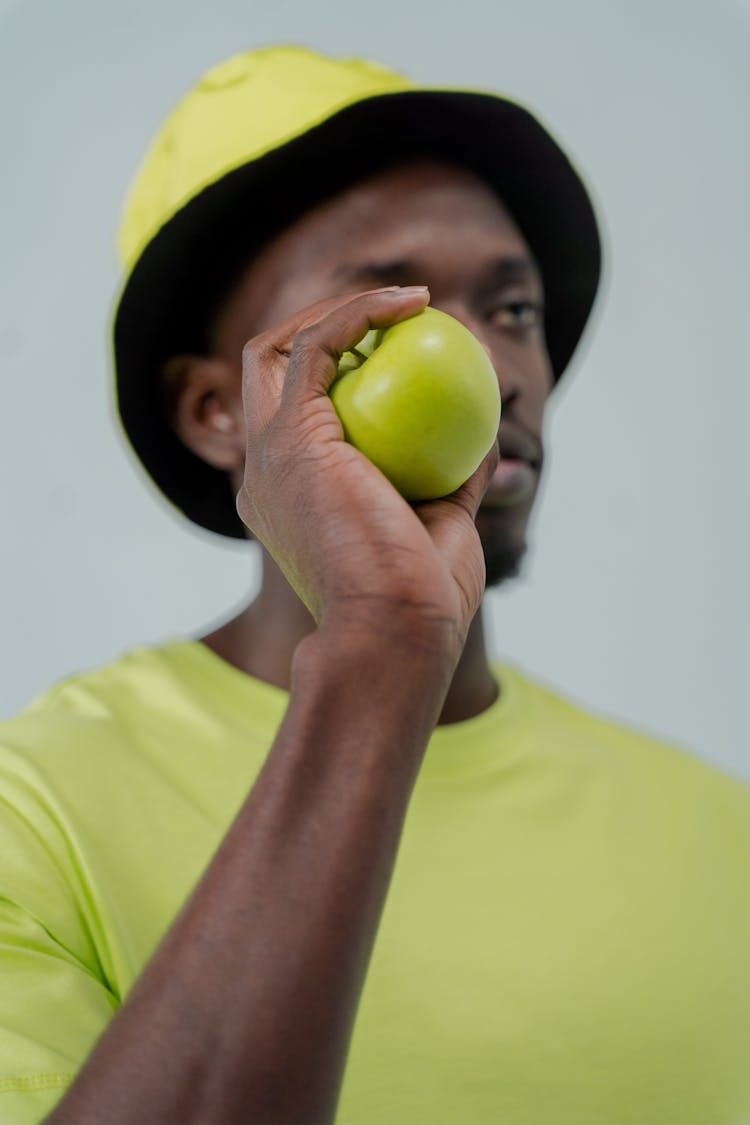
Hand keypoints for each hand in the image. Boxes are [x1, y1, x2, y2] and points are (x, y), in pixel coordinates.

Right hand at [237, 287, 498, 657]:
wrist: (399, 630)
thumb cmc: (423, 598)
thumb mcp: (443, 527)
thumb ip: (451, 481)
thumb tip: (483, 442)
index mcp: (289, 499)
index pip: (295, 414)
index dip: (339, 371)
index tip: (405, 353)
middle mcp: (263, 473)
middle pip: (269, 371)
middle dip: (322, 327)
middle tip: (396, 318)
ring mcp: (266, 456)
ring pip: (275, 347)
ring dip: (337, 310)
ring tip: (408, 303)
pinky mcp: (289, 437)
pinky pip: (318, 346)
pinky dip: (359, 314)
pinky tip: (411, 307)